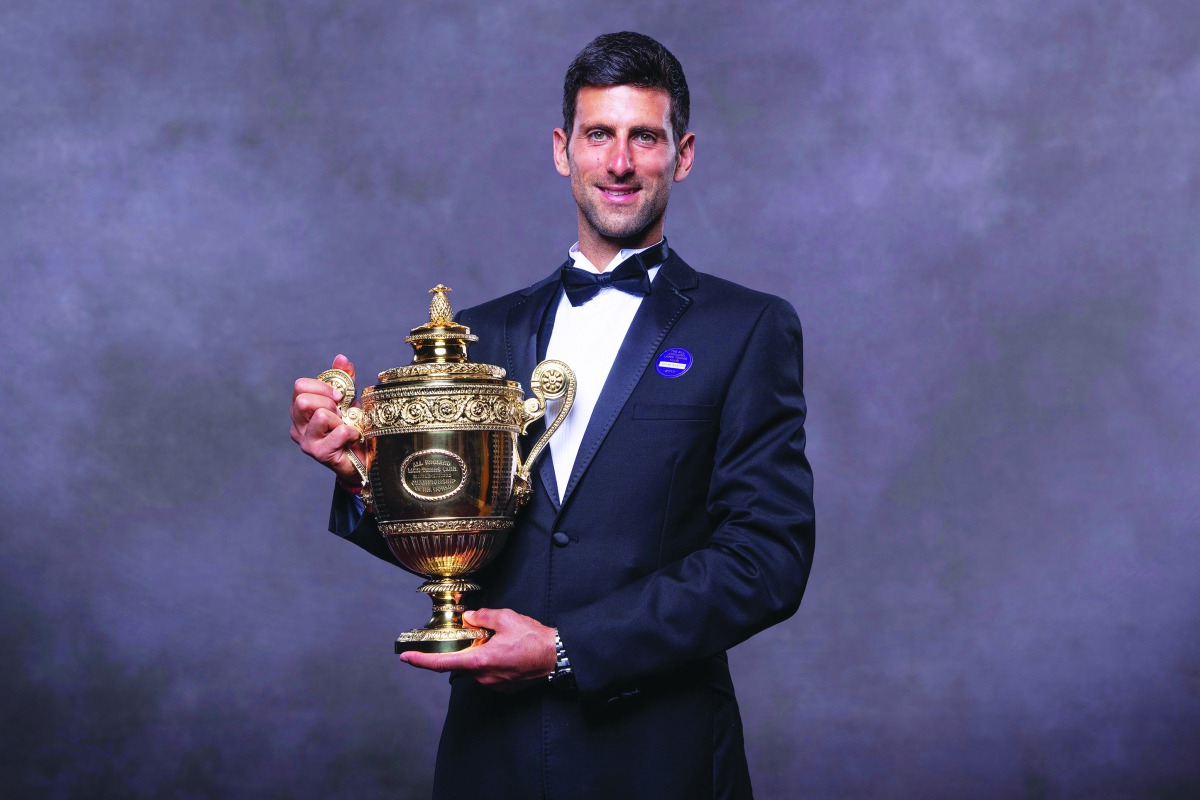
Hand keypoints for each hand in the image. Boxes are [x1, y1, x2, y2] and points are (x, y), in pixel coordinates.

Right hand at [290, 354, 365, 485]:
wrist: (363, 457)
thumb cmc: (352, 427)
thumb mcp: (348, 400)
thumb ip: (344, 379)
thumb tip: (341, 358)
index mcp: (300, 410)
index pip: (300, 386)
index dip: (322, 386)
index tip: (338, 395)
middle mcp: (298, 426)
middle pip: (304, 400)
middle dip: (329, 402)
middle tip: (340, 413)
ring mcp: (306, 441)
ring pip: (320, 415)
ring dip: (340, 419)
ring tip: (346, 426)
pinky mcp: (319, 454)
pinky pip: (338, 432)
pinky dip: (351, 432)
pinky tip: (352, 437)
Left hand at [400, 608, 556, 693]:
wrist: (556, 657)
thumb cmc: (534, 640)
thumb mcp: (506, 618)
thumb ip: (483, 616)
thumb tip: (471, 617)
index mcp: (479, 661)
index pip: (441, 663)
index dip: (420, 661)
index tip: (406, 658)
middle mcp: (483, 677)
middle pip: (463, 661)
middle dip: (467, 647)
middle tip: (483, 633)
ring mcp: (494, 684)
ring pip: (477, 666)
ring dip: (482, 653)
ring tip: (503, 640)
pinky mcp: (504, 687)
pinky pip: (490, 672)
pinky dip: (493, 661)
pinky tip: (508, 650)